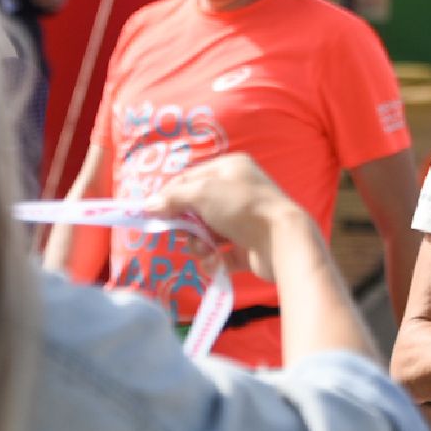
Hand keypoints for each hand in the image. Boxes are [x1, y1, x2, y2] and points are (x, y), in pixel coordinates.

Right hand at [146, 154, 314, 281]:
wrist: (282, 240)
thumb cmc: (242, 207)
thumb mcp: (202, 193)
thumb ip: (173, 198)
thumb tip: (148, 205)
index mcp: (231, 169)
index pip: (190, 179)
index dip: (170, 195)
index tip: (152, 212)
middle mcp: (238, 191)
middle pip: (197, 209)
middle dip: (188, 225)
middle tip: (184, 234)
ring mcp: (244, 220)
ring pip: (207, 233)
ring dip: (200, 244)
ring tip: (208, 250)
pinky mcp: (248, 246)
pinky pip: (221, 253)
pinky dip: (215, 258)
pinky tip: (217, 261)